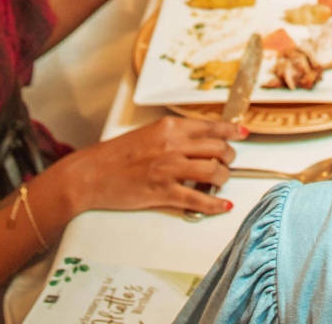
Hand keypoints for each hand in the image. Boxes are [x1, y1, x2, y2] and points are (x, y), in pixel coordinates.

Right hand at [60, 117, 245, 216]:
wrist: (89, 174)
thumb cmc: (116, 155)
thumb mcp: (149, 133)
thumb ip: (176, 135)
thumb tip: (203, 139)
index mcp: (171, 127)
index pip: (212, 127)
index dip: (232, 131)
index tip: (242, 133)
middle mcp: (173, 145)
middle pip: (219, 149)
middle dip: (229, 157)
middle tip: (227, 162)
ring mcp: (169, 169)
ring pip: (213, 172)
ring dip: (223, 178)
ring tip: (220, 180)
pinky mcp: (162, 192)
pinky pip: (197, 199)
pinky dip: (215, 204)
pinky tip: (222, 205)